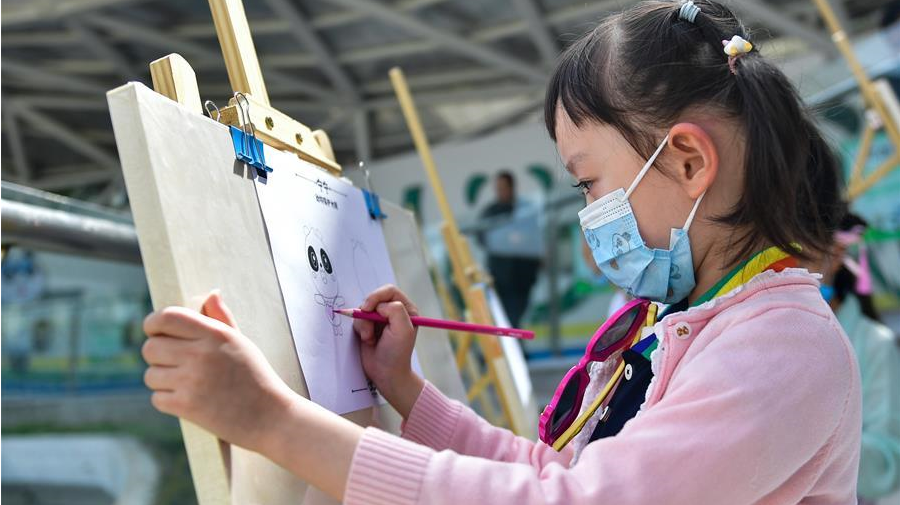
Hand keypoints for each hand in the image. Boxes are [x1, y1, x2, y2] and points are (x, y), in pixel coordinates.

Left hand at [142, 291, 294, 452]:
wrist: (271, 416)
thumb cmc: (256, 377)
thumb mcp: (242, 342)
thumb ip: (221, 318)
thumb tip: (212, 294)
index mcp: (215, 334)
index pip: (167, 317)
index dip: (153, 323)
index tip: (155, 331)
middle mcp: (201, 354)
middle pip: (150, 347)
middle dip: (156, 355)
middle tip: (173, 362)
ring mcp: (192, 380)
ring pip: (150, 375)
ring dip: (162, 380)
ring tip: (185, 384)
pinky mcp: (187, 406)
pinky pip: (157, 398)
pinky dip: (167, 401)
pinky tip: (188, 400)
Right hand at [354, 284, 423, 417]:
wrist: (386, 373)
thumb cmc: (397, 353)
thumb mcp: (403, 329)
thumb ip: (395, 310)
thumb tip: (379, 306)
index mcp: (406, 309)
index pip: (389, 291)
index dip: (377, 296)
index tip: (368, 308)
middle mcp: (393, 311)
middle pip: (374, 297)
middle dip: (367, 310)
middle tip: (367, 326)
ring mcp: (379, 319)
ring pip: (363, 308)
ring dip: (364, 323)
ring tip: (370, 338)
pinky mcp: (368, 326)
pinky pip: (358, 319)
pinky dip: (360, 329)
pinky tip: (368, 341)